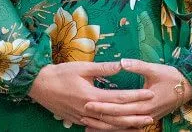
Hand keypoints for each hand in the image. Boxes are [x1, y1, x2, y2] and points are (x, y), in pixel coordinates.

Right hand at [28, 61, 155, 128]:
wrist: (39, 85)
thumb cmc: (61, 73)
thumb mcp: (82, 67)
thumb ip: (103, 68)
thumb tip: (122, 65)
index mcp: (92, 96)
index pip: (119, 98)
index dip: (136, 96)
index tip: (149, 93)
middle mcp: (89, 110)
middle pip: (117, 116)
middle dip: (136, 116)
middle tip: (152, 114)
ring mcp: (84, 119)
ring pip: (109, 126)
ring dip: (126, 126)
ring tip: (141, 124)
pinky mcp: (79, 121)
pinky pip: (99, 128)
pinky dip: (111, 129)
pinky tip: (119, 128)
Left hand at [82, 58, 191, 130]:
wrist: (188, 87)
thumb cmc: (171, 76)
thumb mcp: (154, 68)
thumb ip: (137, 66)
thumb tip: (121, 62)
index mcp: (144, 101)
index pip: (119, 106)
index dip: (103, 105)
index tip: (87, 103)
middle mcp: (145, 114)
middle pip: (118, 119)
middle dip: (100, 118)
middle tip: (83, 115)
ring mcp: (147, 119)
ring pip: (123, 128)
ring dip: (106, 128)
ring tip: (88, 128)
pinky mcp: (148, 120)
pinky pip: (130, 129)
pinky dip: (117, 130)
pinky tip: (106, 130)